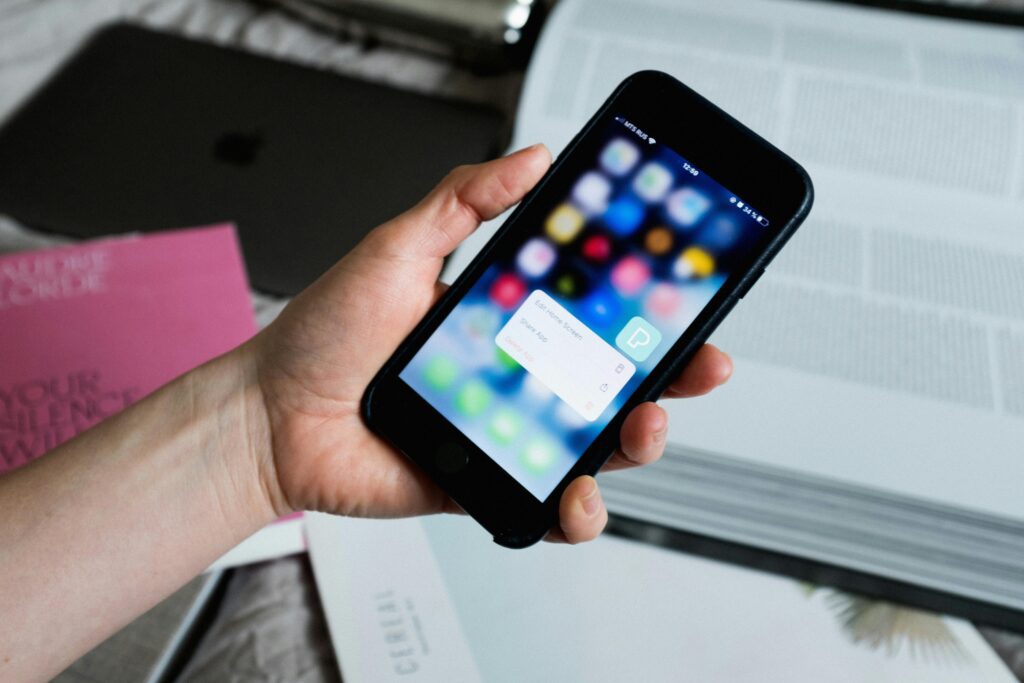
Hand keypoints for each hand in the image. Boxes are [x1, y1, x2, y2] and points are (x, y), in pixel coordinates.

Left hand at [247, 144, 731, 542]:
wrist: (271, 415)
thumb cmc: (326, 335)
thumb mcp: (398, 248)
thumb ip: (464, 200)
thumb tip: (533, 158)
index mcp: (507, 320)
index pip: (596, 313)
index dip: (650, 310)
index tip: (688, 298)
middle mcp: (516, 377)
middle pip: (615, 382)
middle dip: (670, 378)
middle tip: (695, 368)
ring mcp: (505, 434)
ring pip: (596, 447)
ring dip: (637, 444)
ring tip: (639, 429)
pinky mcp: (485, 486)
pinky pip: (545, 508)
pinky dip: (574, 512)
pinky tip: (578, 496)